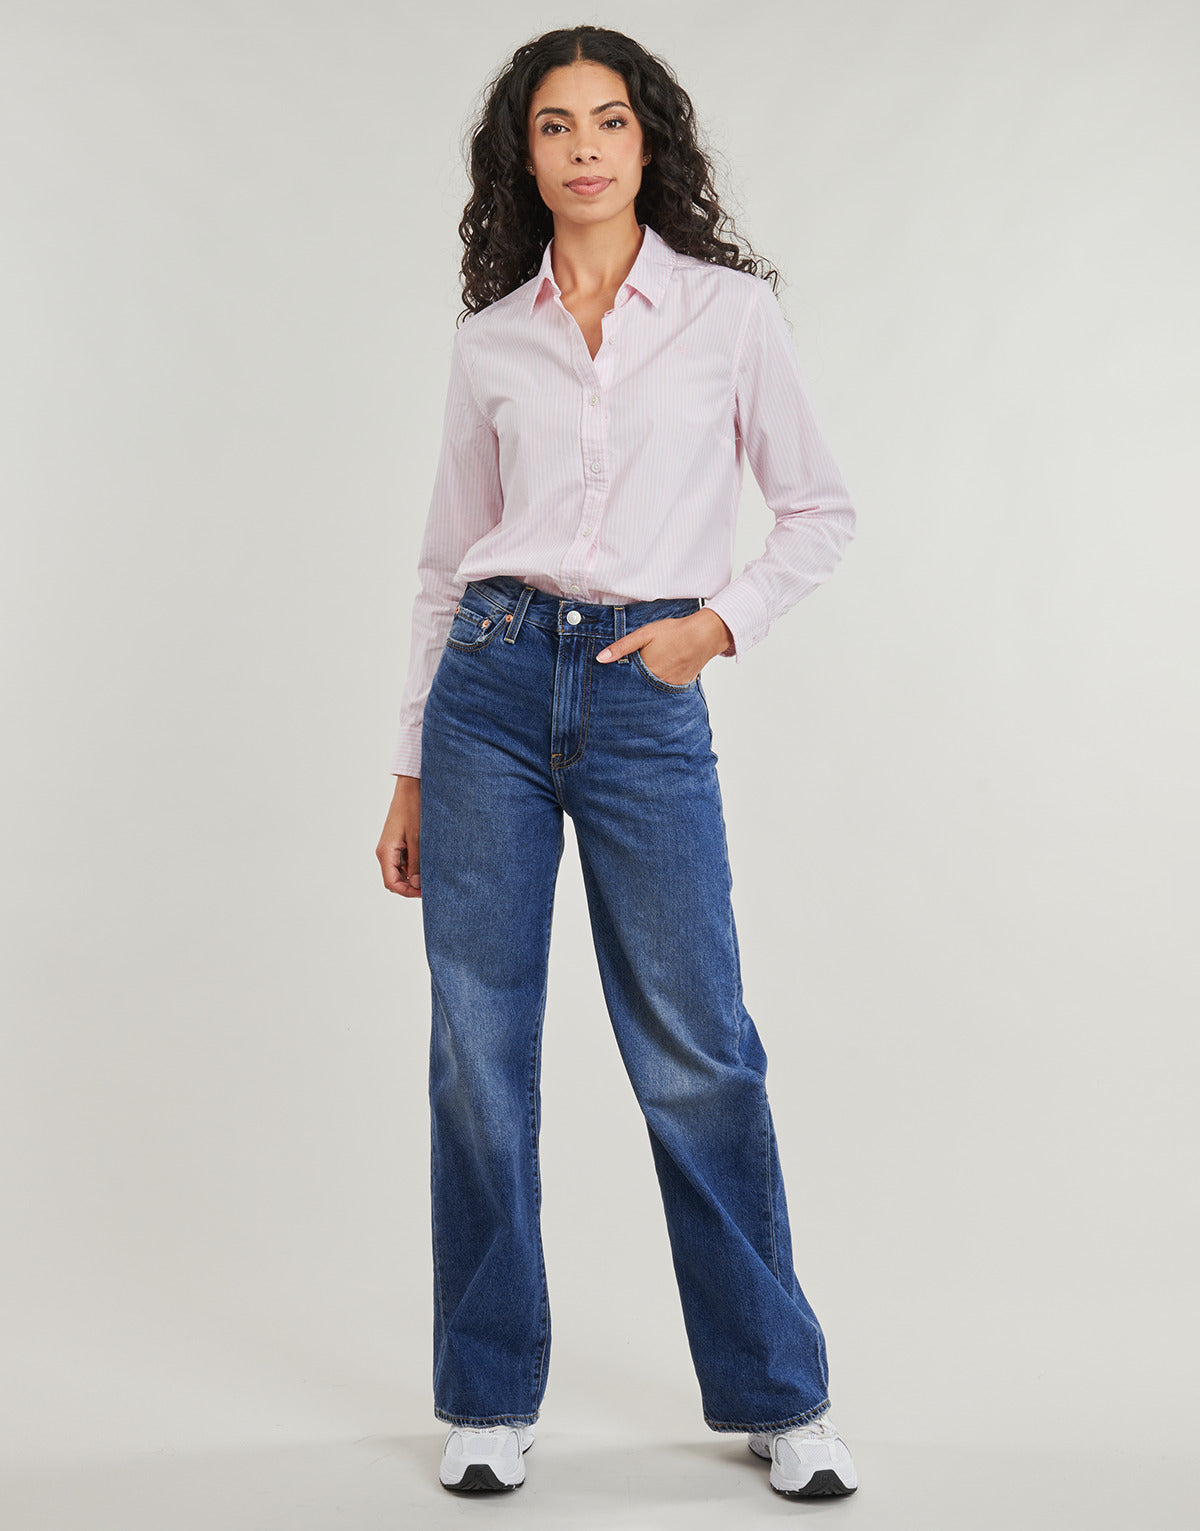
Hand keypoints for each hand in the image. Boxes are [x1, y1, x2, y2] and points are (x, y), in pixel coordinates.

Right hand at [378, 775, 421, 896]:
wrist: (412, 786)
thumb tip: (416, 884)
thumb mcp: (418, 838)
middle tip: (433, 884)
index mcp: (386, 852)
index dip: (408, 892)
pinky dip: (416, 864)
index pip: (391, 883)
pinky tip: (430, 860)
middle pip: (395, 879)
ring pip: (401, 870)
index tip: (426, 892)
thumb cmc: (413, 808)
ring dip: (416, 874)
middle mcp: (386, 852)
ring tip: (434, 871)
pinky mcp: (399, 842)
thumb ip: (416, 862)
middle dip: (412, 885)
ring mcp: (392, 847)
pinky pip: (405, 859)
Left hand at [595, 608, 733, 684]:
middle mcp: (657, 683)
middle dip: (630, 692)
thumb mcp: (644, 634)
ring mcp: (670, 687)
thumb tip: (600, 658)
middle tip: (619, 695)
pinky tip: (657, 684)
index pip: (625, 685)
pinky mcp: (680, 687)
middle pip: (638, 692)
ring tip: (640, 689)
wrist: (704, 635)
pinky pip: (666, 694)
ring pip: (652, 694)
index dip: (616, 686)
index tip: (609, 689)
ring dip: (645, 693)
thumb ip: (621, 647)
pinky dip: (659, 691)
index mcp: (646, 671)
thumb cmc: (674, 632)